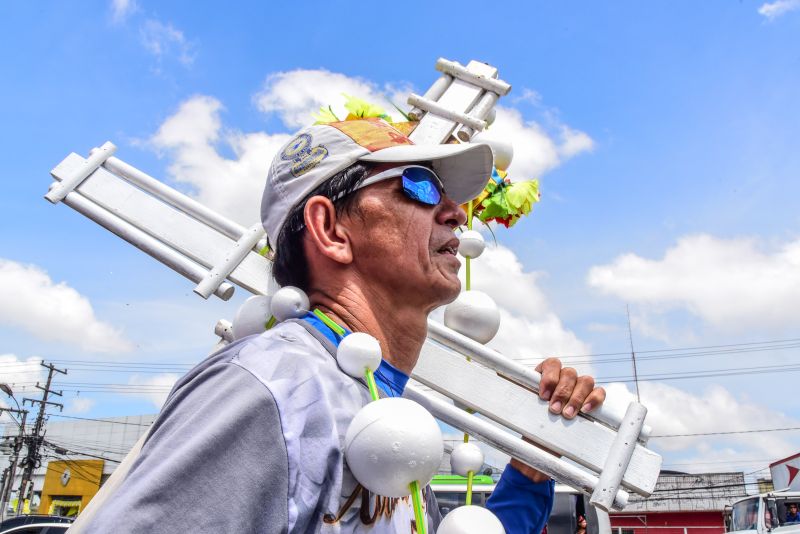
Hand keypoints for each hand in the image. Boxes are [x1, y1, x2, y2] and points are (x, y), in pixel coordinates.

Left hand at [510, 358, 605, 482]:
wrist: (540, 440)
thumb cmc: (528, 416)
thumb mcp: (515, 397)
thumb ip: (506, 375)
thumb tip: (495, 354)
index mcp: (547, 372)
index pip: (552, 363)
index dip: (549, 377)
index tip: (542, 395)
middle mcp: (564, 378)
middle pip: (570, 373)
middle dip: (561, 392)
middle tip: (553, 410)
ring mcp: (579, 389)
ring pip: (585, 381)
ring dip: (576, 398)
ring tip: (566, 415)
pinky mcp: (592, 402)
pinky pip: (599, 393)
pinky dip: (594, 400)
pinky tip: (585, 411)